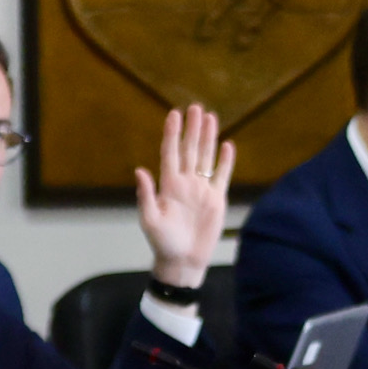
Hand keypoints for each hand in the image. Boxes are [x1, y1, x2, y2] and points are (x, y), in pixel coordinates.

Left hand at [130, 104, 233, 285]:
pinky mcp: (216, 199)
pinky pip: (222, 175)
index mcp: (168, 184)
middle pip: (190, 149)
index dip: (172, 133)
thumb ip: (146, 195)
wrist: (183, 261)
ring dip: (208, 138)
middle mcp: (185, 182)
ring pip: (206, 157)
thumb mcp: (149, 220)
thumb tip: (140, 170)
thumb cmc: (162, 243)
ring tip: (211, 117)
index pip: (170, 152)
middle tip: (195, 107)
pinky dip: (225, 161)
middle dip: (192, 128)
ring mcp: (202, 189)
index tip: (174, 113)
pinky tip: (227, 145)